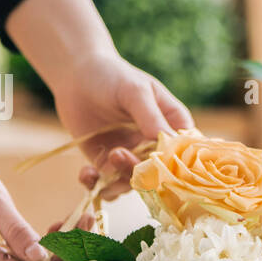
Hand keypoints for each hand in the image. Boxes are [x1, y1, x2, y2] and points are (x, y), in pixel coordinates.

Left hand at [51, 50, 192, 199]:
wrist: (76, 75)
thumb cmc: (113, 76)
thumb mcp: (135, 91)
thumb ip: (150, 116)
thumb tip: (169, 142)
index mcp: (173, 126)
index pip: (185, 153)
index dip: (176, 166)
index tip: (158, 168)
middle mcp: (156, 146)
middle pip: (158, 174)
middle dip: (139, 173)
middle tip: (117, 154)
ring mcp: (133, 157)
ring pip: (132, 184)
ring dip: (116, 183)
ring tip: (97, 167)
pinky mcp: (108, 164)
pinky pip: (107, 185)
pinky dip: (96, 185)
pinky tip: (86, 173)